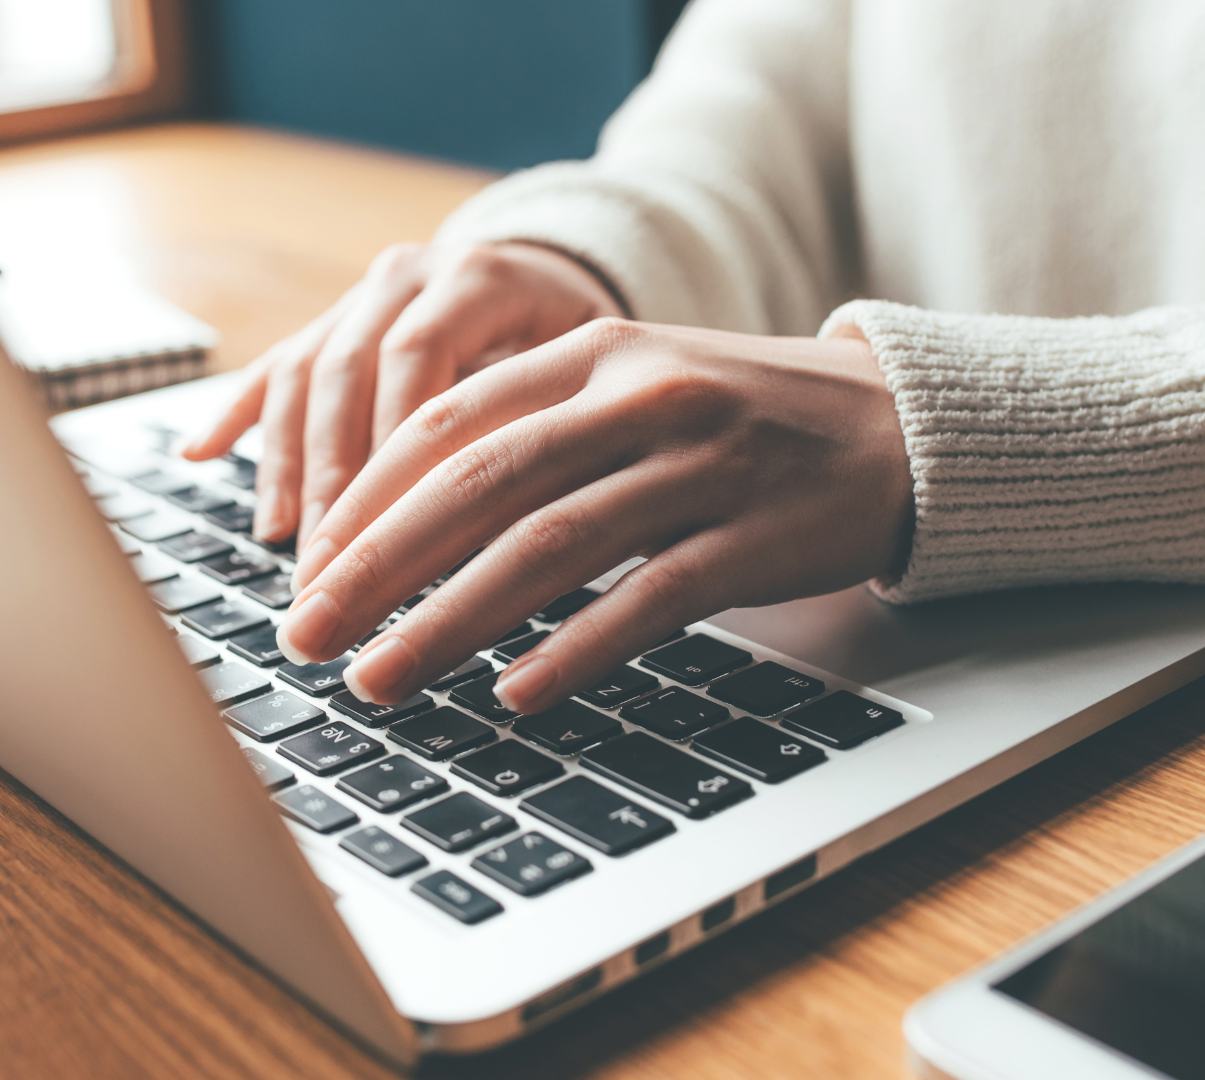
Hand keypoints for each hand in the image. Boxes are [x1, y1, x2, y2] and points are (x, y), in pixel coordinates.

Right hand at [178, 240, 622, 545]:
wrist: (559, 274)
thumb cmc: (587, 345)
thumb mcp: (590, 369)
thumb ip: (550, 420)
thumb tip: (525, 525)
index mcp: (479, 278)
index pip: (420, 360)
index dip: (395, 447)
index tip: (386, 531)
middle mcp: (410, 275)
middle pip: (349, 372)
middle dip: (333, 478)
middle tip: (327, 566)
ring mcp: (363, 295)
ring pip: (305, 373)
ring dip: (287, 464)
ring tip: (281, 540)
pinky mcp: (332, 320)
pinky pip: (275, 365)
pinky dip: (236, 413)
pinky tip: (197, 455)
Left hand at [275, 319, 912, 714]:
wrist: (899, 426)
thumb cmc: (741, 419)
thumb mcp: (634, 389)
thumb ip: (533, 431)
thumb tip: (401, 521)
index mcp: (594, 352)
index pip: (447, 422)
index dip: (364, 499)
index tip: (306, 568)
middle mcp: (640, 395)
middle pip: (479, 482)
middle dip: (376, 567)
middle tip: (306, 634)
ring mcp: (701, 464)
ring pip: (549, 544)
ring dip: (449, 621)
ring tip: (380, 678)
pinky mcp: (755, 536)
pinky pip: (648, 598)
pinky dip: (574, 649)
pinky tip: (514, 694)